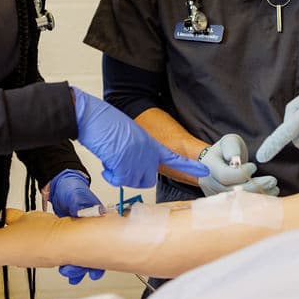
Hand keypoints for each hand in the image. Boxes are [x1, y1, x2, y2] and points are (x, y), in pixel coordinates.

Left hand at [48, 169, 105, 284]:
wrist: (58, 187)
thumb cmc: (70, 188)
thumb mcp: (76, 195)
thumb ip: (81, 203)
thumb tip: (86, 211)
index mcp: (99, 220)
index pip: (107, 243)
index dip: (103, 258)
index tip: (96, 269)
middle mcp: (93, 231)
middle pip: (96, 254)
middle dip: (89, 267)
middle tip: (80, 272)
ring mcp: (81, 236)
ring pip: (84, 257)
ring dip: (79, 268)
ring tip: (71, 273)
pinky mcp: (71, 238)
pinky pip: (73, 253)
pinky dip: (69, 262)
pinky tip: (65, 268)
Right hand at [72, 87, 208, 187]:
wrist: (93, 117)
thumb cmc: (106, 125)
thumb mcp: (129, 137)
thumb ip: (138, 152)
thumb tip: (133, 166)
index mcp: (150, 143)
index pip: (174, 157)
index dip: (189, 166)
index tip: (205, 171)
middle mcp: (147, 151)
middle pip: (147, 179)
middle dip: (132, 177)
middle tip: (119, 165)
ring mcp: (138, 157)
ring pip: (133, 181)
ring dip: (120, 175)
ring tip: (112, 159)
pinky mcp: (127, 163)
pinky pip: (119, 180)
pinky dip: (110, 175)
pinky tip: (107, 162)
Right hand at [198, 134, 279, 196]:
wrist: (219, 162)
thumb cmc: (227, 149)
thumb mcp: (230, 141)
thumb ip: (232, 147)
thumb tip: (235, 160)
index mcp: (209, 166)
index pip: (224, 175)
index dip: (241, 173)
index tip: (254, 166)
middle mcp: (209, 183)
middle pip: (232, 191)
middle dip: (255, 186)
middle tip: (272, 180)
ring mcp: (215, 195)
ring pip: (238, 200)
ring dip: (258, 195)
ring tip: (274, 187)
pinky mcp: (224, 203)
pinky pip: (241, 204)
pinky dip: (256, 200)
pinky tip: (269, 194)